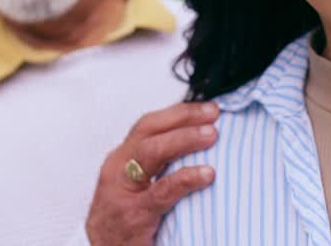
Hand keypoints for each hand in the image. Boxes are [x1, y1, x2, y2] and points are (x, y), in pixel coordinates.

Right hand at [84, 101, 218, 245]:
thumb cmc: (122, 222)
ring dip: (184, 139)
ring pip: (151, 152)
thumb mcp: (134, 187)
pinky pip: (161, 192)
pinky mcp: (133, 215)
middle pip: (148, 131)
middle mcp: (117, 170)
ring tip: (211, 135)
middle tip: (213, 115)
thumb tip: (197, 144)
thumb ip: (156, 167)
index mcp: (120, 160)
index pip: (148, 125)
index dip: (178, 112)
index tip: (207, 108)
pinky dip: (186, 179)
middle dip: (183, 119)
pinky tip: (206, 174)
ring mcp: (123, 192)